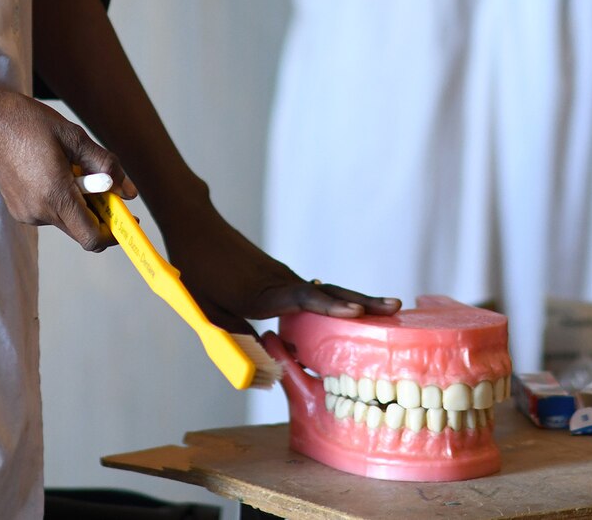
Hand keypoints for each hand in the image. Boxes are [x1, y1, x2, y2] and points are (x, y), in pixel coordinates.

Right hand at [0, 86, 137, 252]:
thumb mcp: (74, 137)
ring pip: (66, 219)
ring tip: (73, 167)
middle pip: (81, 230)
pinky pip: (50, 212)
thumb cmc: (30, 123)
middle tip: (109, 185)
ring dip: (80, 202)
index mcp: (55, 195)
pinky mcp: (18, 209)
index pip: (92, 237)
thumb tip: (130, 192)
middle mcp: (39, 212)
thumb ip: (105, 165)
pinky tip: (55, 171)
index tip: (128, 218)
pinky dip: (62, 199)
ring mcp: (26, 214)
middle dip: (101, 213)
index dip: (115, 233)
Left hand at [155, 192, 400, 334]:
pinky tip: (353, 310)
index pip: (303, 299)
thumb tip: (257, 367)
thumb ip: (232, 336)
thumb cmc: (195, 268)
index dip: (330, 306)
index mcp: (259, 292)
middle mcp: (279, 282)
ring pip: (324, 291)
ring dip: (356, 300)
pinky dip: (336, 300)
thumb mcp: (205, 309)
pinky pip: (313, 291)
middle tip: (396, 307)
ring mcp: (282, 277)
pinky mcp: (280, 276)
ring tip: (389, 309)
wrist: (194, 224)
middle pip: (327, 292)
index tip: (356, 311)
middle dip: (362, 301)